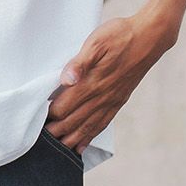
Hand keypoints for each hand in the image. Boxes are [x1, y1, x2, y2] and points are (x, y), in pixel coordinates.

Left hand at [45, 10, 173, 151]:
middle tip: (40, 141)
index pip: (63, 107)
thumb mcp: (97, 42)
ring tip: (57, 149)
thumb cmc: (121, 36)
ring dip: (70, 140)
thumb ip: (79, 63)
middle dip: (55, 132)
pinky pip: (102, 124)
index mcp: (91, 83)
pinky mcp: (118, 101)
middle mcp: (100, 97)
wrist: (150, 38)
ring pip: (86, 128)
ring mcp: (110, 101)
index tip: (35, 120)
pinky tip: (81, 145)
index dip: (48, 116)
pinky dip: (89, 137)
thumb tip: (66, 80)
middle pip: (72, 122)